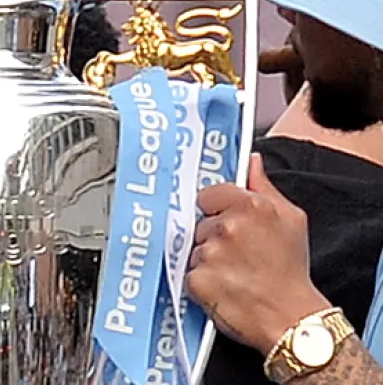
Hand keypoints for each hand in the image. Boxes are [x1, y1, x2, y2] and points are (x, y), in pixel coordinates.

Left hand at [186, 155, 330, 353]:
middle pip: (200, 222)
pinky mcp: (197, 278)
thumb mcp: (291, 219)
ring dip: (207, 258)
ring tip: (233, 271)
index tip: (227, 222)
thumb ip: (264, 186)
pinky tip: (223, 285)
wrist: (291, 318)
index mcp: (250, 206)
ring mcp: (210, 253)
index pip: (208, 194)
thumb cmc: (291, 270)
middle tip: (237, 253)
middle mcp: (227, 227)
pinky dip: (201, 279)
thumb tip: (252, 161)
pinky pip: (188, 271)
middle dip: (213, 235)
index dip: (216, 209)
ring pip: (194, 247)